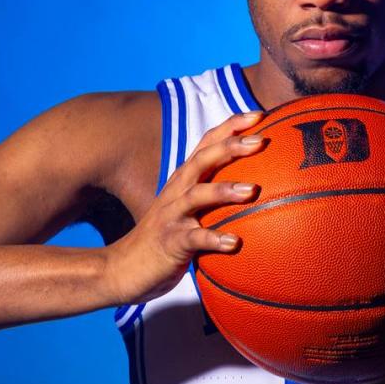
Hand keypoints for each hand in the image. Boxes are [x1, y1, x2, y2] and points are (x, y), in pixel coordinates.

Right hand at [103, 111, 265, 304]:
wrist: (123, 269)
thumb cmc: (166, 239)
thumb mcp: (190, 211)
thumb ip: (214, 198)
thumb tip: (257, 191)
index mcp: (184, 180)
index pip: (207, 144)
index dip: (230, 127)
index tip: (258, 115)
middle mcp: (177, 191)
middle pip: (203, 159)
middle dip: (230, 146)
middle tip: (261, 141)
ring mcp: (172, 215)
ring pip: (197, 195)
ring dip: (224, 190)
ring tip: (252, 190)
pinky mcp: (170, 242)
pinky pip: (193, 239)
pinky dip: (214, 238)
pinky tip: (234, 242)